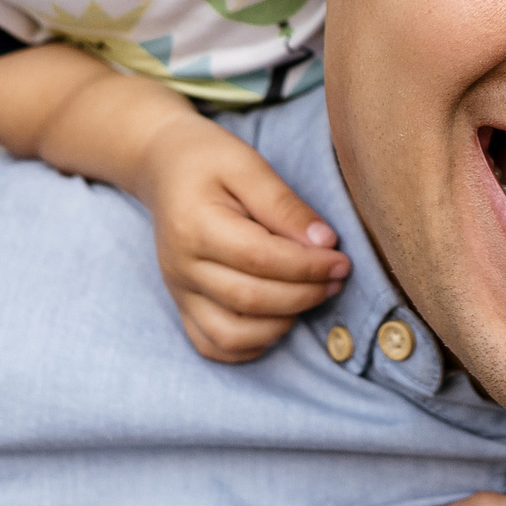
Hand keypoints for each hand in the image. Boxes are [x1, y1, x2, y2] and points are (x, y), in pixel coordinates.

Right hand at [142, 115, 352, 361]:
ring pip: (231, 334)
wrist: (164, 167)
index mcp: (195, 226)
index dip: (307, 266)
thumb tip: (325, 244)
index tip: (341, 260)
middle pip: (249, 299)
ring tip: (311, 297)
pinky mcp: (182, 305)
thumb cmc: (209, 160)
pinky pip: (213, 345)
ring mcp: (179, 291)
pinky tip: (278, 321)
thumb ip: (285, 205)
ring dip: (281, 324)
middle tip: (337, 278)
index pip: (259, 259)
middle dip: (304, 294)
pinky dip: (250, 345)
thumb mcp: (248, 165)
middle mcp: (181, 267)